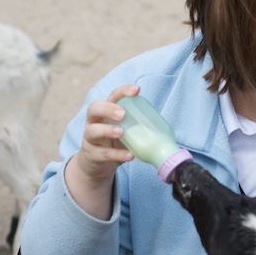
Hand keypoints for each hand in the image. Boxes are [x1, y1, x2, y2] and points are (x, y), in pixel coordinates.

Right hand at [65, 84, 139, 217]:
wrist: (98, 164)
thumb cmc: (116, 142)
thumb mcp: (127, 131)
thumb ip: (138, 126)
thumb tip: (165, 128)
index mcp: (106, 112)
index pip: (112, 96)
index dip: (123, 91)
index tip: (137, 90)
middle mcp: (94, 122)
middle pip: (94, 109)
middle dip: (108, 109)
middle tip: (122, 114)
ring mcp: (90, 139)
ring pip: (92, 131)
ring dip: (107, 130)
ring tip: (120, 132)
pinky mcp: (92, 155)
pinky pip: (102, 154)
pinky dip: (117, 154)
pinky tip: (129, 155)